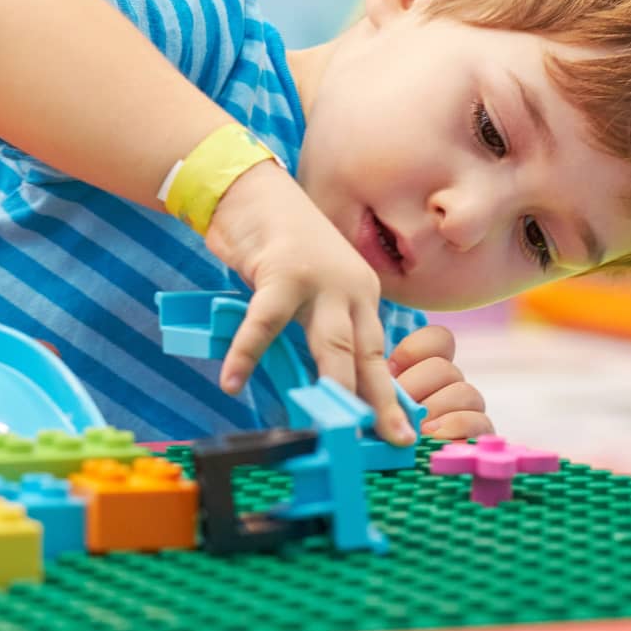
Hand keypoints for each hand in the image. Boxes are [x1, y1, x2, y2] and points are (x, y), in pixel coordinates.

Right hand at [205, 161, 415, 445]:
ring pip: (332, 343)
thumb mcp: (308, 291)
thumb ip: (314, 330)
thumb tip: (315, 386)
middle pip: (367, 354)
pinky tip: (231, 380)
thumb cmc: (278, 247)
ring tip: (329, 424)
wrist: (252, 191)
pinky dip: (247, 354)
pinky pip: (264, 322)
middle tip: (391, 439)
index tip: (398, 432)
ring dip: (333, 386)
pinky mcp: (282, 271)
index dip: (386, 396)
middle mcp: (350, 287)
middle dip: (379, 402)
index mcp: (362, 295)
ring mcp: (320, 279)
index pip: (378, 354)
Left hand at [388, 325, 492, 438]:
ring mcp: (468, 408)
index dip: (416, 350)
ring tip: (418, 425)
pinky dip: (456, 427)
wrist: (404, 474)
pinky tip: (434, 436)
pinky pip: (480, 422)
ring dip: (436, 407)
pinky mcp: (479, 435)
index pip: (439, 340)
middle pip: (445, 368)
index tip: (391, 368)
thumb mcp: (379, 402)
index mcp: (428, 367)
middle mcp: (451, 384)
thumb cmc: (383, 433)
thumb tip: (377, 373)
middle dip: (417, 385)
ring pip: (464, 391)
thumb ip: (381, 382)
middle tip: (399, 404)